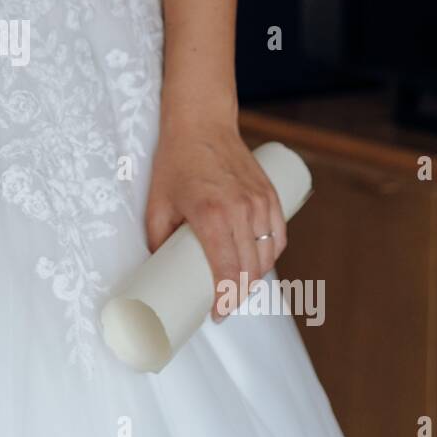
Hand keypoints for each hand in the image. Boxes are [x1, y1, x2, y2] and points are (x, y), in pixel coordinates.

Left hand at [144, 116, 286, 319]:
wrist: (201, 123)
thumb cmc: (175, 162)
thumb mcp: (157, 204)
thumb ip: (158, 239)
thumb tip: (160, 268)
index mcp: (212, 215)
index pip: (228, 270)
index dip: (225, 299)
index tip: (216, 313)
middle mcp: (241, 210)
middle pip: (250, 269)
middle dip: (239, 294)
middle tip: (223, 304)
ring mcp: (260, 201)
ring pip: (267, 254)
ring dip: (255, 277)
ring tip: (237, 287)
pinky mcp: (270, 194)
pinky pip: (278, 235)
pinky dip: (271, 255)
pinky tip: (259, 265)